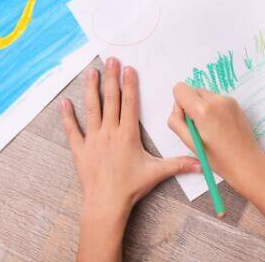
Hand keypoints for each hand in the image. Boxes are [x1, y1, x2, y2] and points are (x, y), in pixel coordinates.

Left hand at [61, 59, 199, 260]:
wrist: (106, 204)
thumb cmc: (130, 187)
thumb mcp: (156, 173)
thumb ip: (178, 164)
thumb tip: (199, 163)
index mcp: (127, 134)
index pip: (129, 104)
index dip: (129, 85)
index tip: (129, 68)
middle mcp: (109, 132)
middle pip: (110, 100)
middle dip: (111, 78)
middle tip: (111, 60)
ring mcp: (93, 139)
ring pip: (92, 108)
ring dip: (91, 89)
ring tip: (92, 71)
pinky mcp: (80, 149)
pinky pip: (73, 130)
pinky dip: (68, 116)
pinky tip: (65, 102)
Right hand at [168, 82, 264, 190]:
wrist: (246, 162)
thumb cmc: (218, 158)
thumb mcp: (189, 143)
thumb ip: (176, 121)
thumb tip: (177, 108)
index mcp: (202, 109)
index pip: (179, 88)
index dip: (179, 104)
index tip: (187, 119)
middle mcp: (216, 99)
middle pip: (192, 90)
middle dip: (191, 105)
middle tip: (198, 127)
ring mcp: (227, 100)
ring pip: (204, 95)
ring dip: (202, 107)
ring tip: (210, 128)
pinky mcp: (235, 103)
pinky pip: (215, 99)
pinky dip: (213, 108)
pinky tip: (219, 126)